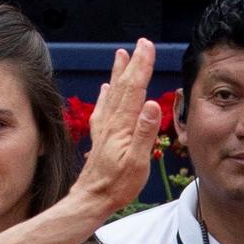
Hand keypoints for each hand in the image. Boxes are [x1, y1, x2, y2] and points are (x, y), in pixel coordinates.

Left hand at [70, 39, 161, 216]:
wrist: (91, 199)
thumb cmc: (116, 186)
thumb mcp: (137, 162)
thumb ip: (144, 133)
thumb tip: (152, 104)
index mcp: (123, 127)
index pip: (135, 90)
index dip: (142, 67)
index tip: (148, 48)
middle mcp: (111, 123)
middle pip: (124, 87)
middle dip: (133, 64)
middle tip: (140, 44)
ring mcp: (104, 129)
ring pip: (112, 94)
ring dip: (118, 74)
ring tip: (121, 55)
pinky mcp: (100, 137)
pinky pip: (103, 109)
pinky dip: (105, 95)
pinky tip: (105, 89)